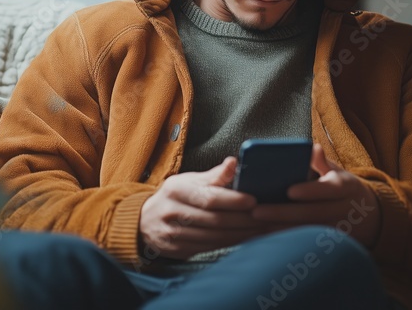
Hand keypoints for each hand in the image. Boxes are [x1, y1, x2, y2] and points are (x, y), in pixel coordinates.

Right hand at [139, 157, 262, 259]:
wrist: (145, 220)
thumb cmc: (176, 196)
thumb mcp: (189, 180)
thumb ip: (215, 175)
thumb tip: (234, 162)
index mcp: (177, 190)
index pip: (209, 197)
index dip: (233, 201)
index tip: (254, 201)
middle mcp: (173, 212)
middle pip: (214, 220)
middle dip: (243, 220)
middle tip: (266, 217)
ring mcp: (173, 234)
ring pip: (214, 236)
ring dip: (241, 234)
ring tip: (262, 229)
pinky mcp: (177, 249)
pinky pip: (209, 247)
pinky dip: (230, 243)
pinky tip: (245, 238)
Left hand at [251, 144, 381, 247]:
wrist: (368, 217)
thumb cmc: (343, 188)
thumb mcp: (338, 171)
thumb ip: (322, 161)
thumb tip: (313, 148)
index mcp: (345, 187)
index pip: (329, 190)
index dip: (310, 191)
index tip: (289, 191)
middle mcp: (342, 209)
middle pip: (312, 214)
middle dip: (282, 213)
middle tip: (256, 211)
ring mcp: (336, 229)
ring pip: (305, 232)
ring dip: (279, 230)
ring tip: (254, 225)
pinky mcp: (329, 244)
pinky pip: (304, 244)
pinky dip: (284, 241)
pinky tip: (263, 238)